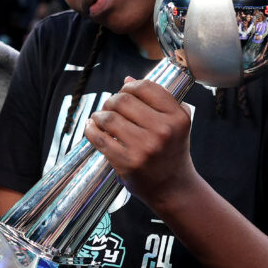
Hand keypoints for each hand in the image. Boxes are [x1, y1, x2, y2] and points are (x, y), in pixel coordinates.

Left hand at [84, 77, 198, 210]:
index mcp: (177, 118)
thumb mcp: (175, 125)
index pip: (146, 88)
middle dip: (112, 100)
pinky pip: (99, 138)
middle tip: (110, 107)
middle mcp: (163, 131)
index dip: (130, 87)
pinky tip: (91, 127)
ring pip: (109, 117)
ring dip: (99, 115)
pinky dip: (90, 129)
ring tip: (100, 119)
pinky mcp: (126, 162)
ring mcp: (144, 148)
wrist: (173, 188)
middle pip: (123, 100)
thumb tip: (127, 79)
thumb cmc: (171, 153)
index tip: (124, 92)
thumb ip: (157, 101)